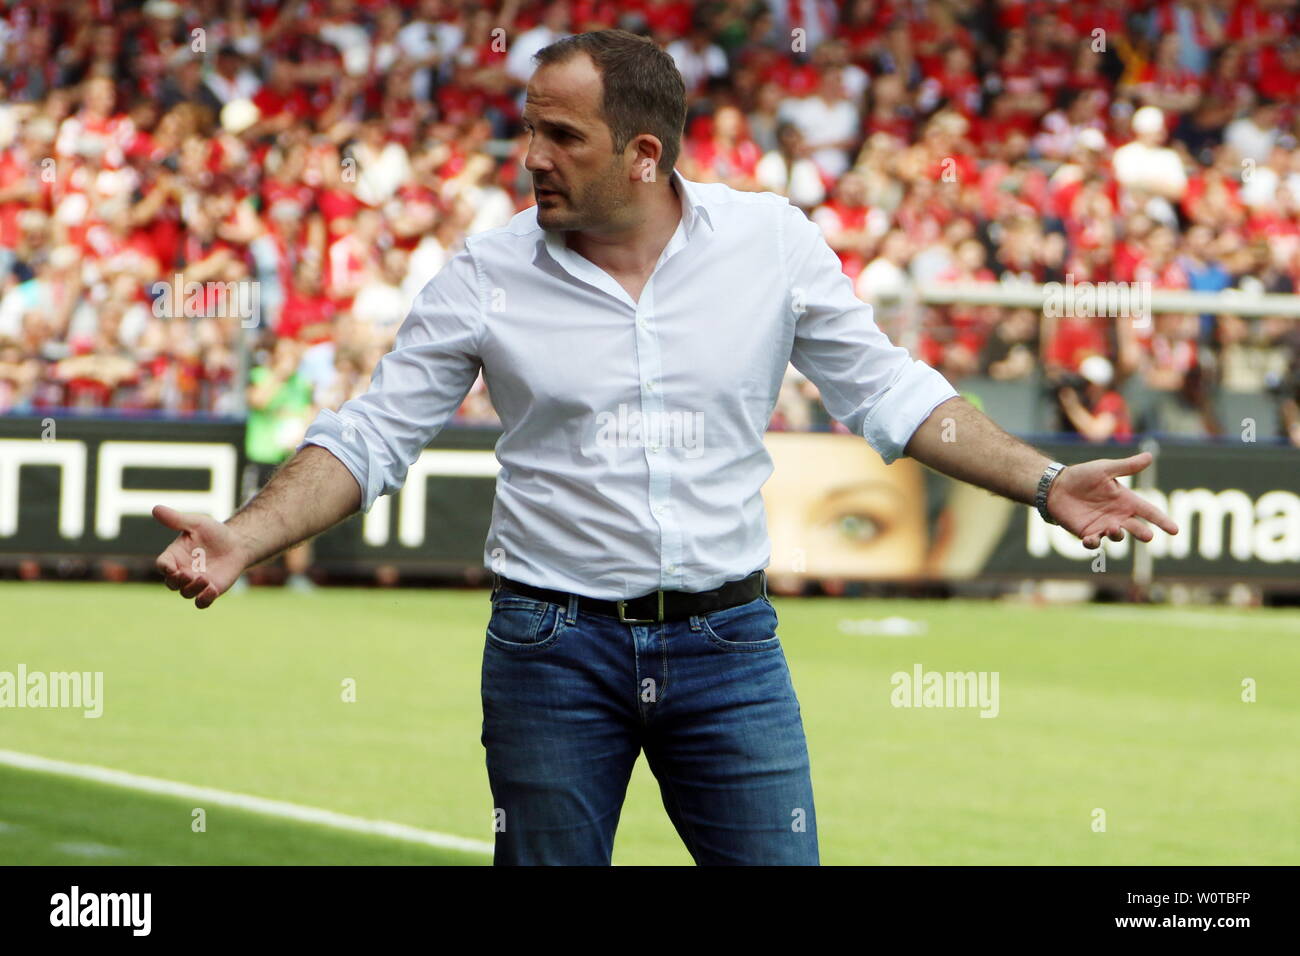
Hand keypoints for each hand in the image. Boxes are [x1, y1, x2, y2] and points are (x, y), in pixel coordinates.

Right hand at [153, 505, 252, 608]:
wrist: (237, 544)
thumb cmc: (214, 532)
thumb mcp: (196, 523)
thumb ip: (176, 519)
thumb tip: (155, 508)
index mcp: (174, 556)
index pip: (162, 565)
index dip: (165, 568)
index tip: (171, 568)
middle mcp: (182, 571)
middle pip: (171, 583)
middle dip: (178, 581)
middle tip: (189, 574)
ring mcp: (195, 583)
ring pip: (186, 593)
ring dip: (193, 589)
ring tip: (204, 578)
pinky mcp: (210, 591)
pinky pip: (201, 603)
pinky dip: (204, 600)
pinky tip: (212, 590)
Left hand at [1045, 452, 1178, 548]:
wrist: (1056, 486)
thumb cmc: (1082, 476)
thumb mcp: (1105, 469)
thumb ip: (1126, 467)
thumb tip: (1149, 457)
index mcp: (1126, 500)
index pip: (1149, 512)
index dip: (1162, 520)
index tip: (1175, 530)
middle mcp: (1118, 516)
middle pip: (1136, 527)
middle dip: (1142, 532)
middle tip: (1148, 536)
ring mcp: (1103, 526)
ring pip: (1116, 536)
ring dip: (1117, 534)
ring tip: (1115, 528)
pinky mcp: (1087, 533)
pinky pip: (1094, 542)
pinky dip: (1094, 543)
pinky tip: (1091, 540)